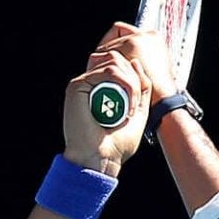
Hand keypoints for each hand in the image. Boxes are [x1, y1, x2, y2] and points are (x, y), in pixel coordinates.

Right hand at [61, 21, 177, 176]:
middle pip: (118, 59)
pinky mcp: (77, 86)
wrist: (101, 159)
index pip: (121, 64)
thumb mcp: (139, 110)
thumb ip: (141, 87)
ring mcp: (84, 82)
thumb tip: (135, 62)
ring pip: (114, 62)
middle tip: (136, 104)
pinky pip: (107, 71)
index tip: (140, 98)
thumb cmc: (117, 142)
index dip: (136, 75)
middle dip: (135, 78)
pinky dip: (124, 84)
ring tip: (132, 106)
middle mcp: (91, 82)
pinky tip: (127, 105)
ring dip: (131, 82)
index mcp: (102, 87)